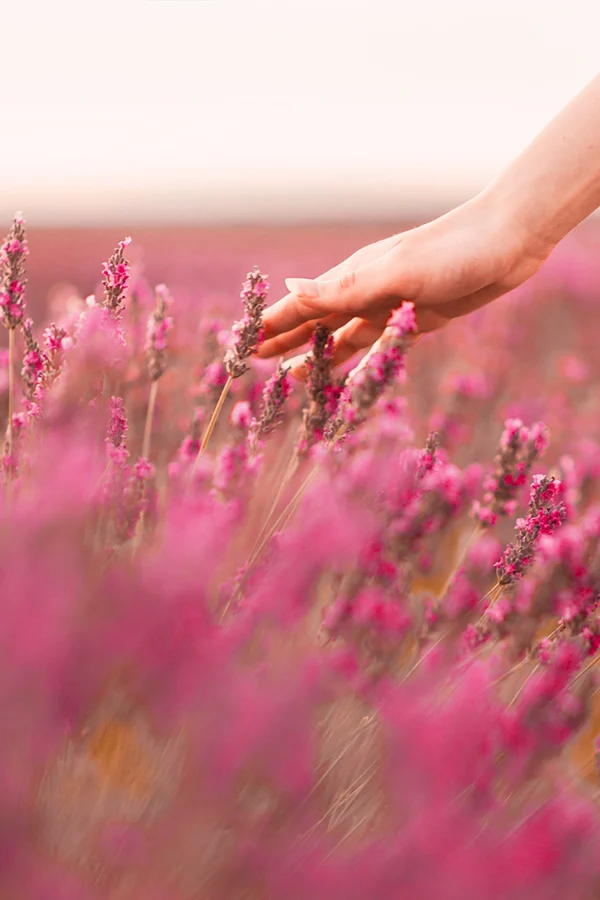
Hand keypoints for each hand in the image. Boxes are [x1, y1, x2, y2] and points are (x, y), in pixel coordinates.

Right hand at [258, 191, 552, 377]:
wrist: (510, 240)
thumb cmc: (453, 251)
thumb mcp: (396, 274)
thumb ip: (343, 290)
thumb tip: (289, 290)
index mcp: (354, 277)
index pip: (300, 306)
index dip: (271, 325)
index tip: (242, 344)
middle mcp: (365, 292)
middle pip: (315, 323)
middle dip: (285, 342)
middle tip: (254, 362)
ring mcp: (390, 306)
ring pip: (341, 337)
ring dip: (315, 355)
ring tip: (290, 376)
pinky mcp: (416, 319)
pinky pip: (375, 345)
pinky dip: (356, 360)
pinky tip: (346, 373)